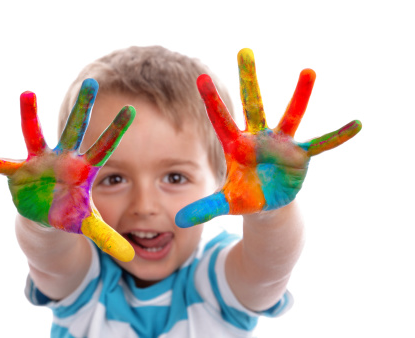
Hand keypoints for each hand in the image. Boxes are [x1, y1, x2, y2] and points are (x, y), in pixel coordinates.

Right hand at [0, 79, 135, 261]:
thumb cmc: (70, 213)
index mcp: (83, 169)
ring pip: (35, 135)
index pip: (104, 147)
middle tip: (92, 83)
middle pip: (75, 130)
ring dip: (31, 116)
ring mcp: (39, 162)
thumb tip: (131, 257)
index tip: (132, 110)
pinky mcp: (18, 172)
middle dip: (84, 107)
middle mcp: (63, 159)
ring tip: (28, 93)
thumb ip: (108, 238)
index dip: (116, 130)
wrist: (44, 215)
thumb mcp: (89, 225)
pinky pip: (0, 165)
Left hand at [176, 48, 361, 226]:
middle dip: (248, 80)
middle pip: (252, 104)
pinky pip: (321, 144)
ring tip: (307, 71)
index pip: (220, 120)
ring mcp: (280, 144)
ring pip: (290, 115)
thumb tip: (178, 220)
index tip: (201, 78)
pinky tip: (356, 125)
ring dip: (299, 95)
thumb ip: (205, 208)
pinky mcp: (300, 156)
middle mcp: (258, 138)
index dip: (211, 101)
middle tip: (244, 51)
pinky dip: (336, 137)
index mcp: (236, 146)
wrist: (268, 204)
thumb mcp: (225, 203)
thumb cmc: (244, 197)